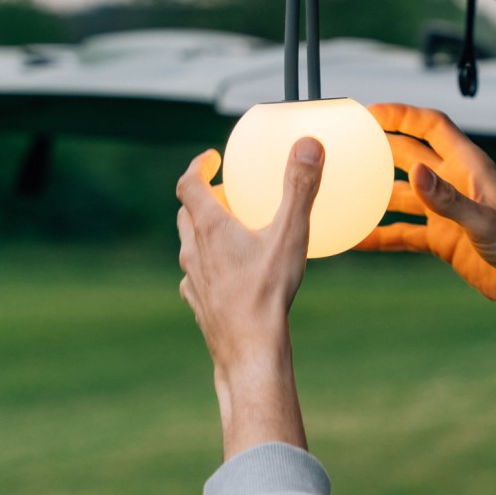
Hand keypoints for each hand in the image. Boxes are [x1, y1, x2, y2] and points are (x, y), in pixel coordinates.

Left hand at [177, 138, 324, 458]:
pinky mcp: (198, 303)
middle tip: (225, 194)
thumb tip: (308, 144)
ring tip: (230, 232)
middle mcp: (194, 250)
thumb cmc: (267, 292)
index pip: (189, 184)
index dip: (198, 166)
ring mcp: (192, 279)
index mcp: (210, 227)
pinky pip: (195, 276)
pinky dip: (207, 265)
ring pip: (189, 245)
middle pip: (186, 213)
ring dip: (203, 232)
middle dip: (202, 197)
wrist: (249, 350)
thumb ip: (299, 187)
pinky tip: (227, 274)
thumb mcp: (290, 234)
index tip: (211, 158)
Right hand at [357, 103, 495, 318]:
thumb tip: (416, 171)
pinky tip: (358, 239)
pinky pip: (405, 233)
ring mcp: (447, 213)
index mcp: (470, 168)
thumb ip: (449, 199)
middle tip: (349, 144)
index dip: (403, 115)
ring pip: (402, 194)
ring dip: (376, 192)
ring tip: (345, 191)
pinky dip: (382, 235)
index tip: (371, 112)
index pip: (432, 128)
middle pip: (411, 155)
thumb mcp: (486, 221)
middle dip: (381, 147)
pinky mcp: (443, 240)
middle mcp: (455, 185)